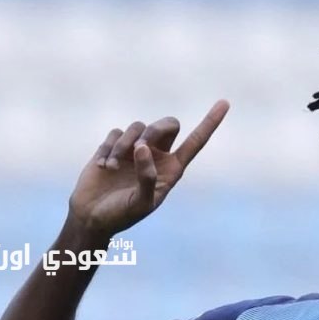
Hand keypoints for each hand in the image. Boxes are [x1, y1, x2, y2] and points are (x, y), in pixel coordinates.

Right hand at [68, 100, 229, 236]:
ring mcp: (135, 149)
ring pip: (138, 126)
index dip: (210, 122)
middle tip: (139, 146)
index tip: (225, 102)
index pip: (196, 142)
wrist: (92, 217)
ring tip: (114, 167)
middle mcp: (157, 155)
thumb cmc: (121, 215)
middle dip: (156, 130)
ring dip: (124, 145)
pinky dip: (109, 148)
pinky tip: (104, 167)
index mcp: (172, 169)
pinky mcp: (113, 146)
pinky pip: (115, 133)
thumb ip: (147, 178)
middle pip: (169, 124)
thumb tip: (143, 148)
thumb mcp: (141, 204)